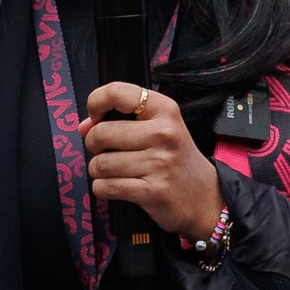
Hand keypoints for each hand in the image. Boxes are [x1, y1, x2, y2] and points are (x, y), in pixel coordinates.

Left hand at [82, 82, 228, 239]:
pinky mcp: (153, 191)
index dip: (96, 103)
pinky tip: (115, 186)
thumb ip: (122, 119)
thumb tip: (84, 126)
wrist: (205, 197)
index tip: (96, 117)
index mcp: (164, 110)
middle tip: (105, 150)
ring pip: (100, 164)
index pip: (117, 92)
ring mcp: (159, 163)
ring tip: (114, 171)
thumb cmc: (174, 159)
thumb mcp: (160, 127)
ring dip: (98, 170)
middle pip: (102, 133)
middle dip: (93, 145)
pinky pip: (106, 187)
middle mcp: (164, 133)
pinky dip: (102, 188)